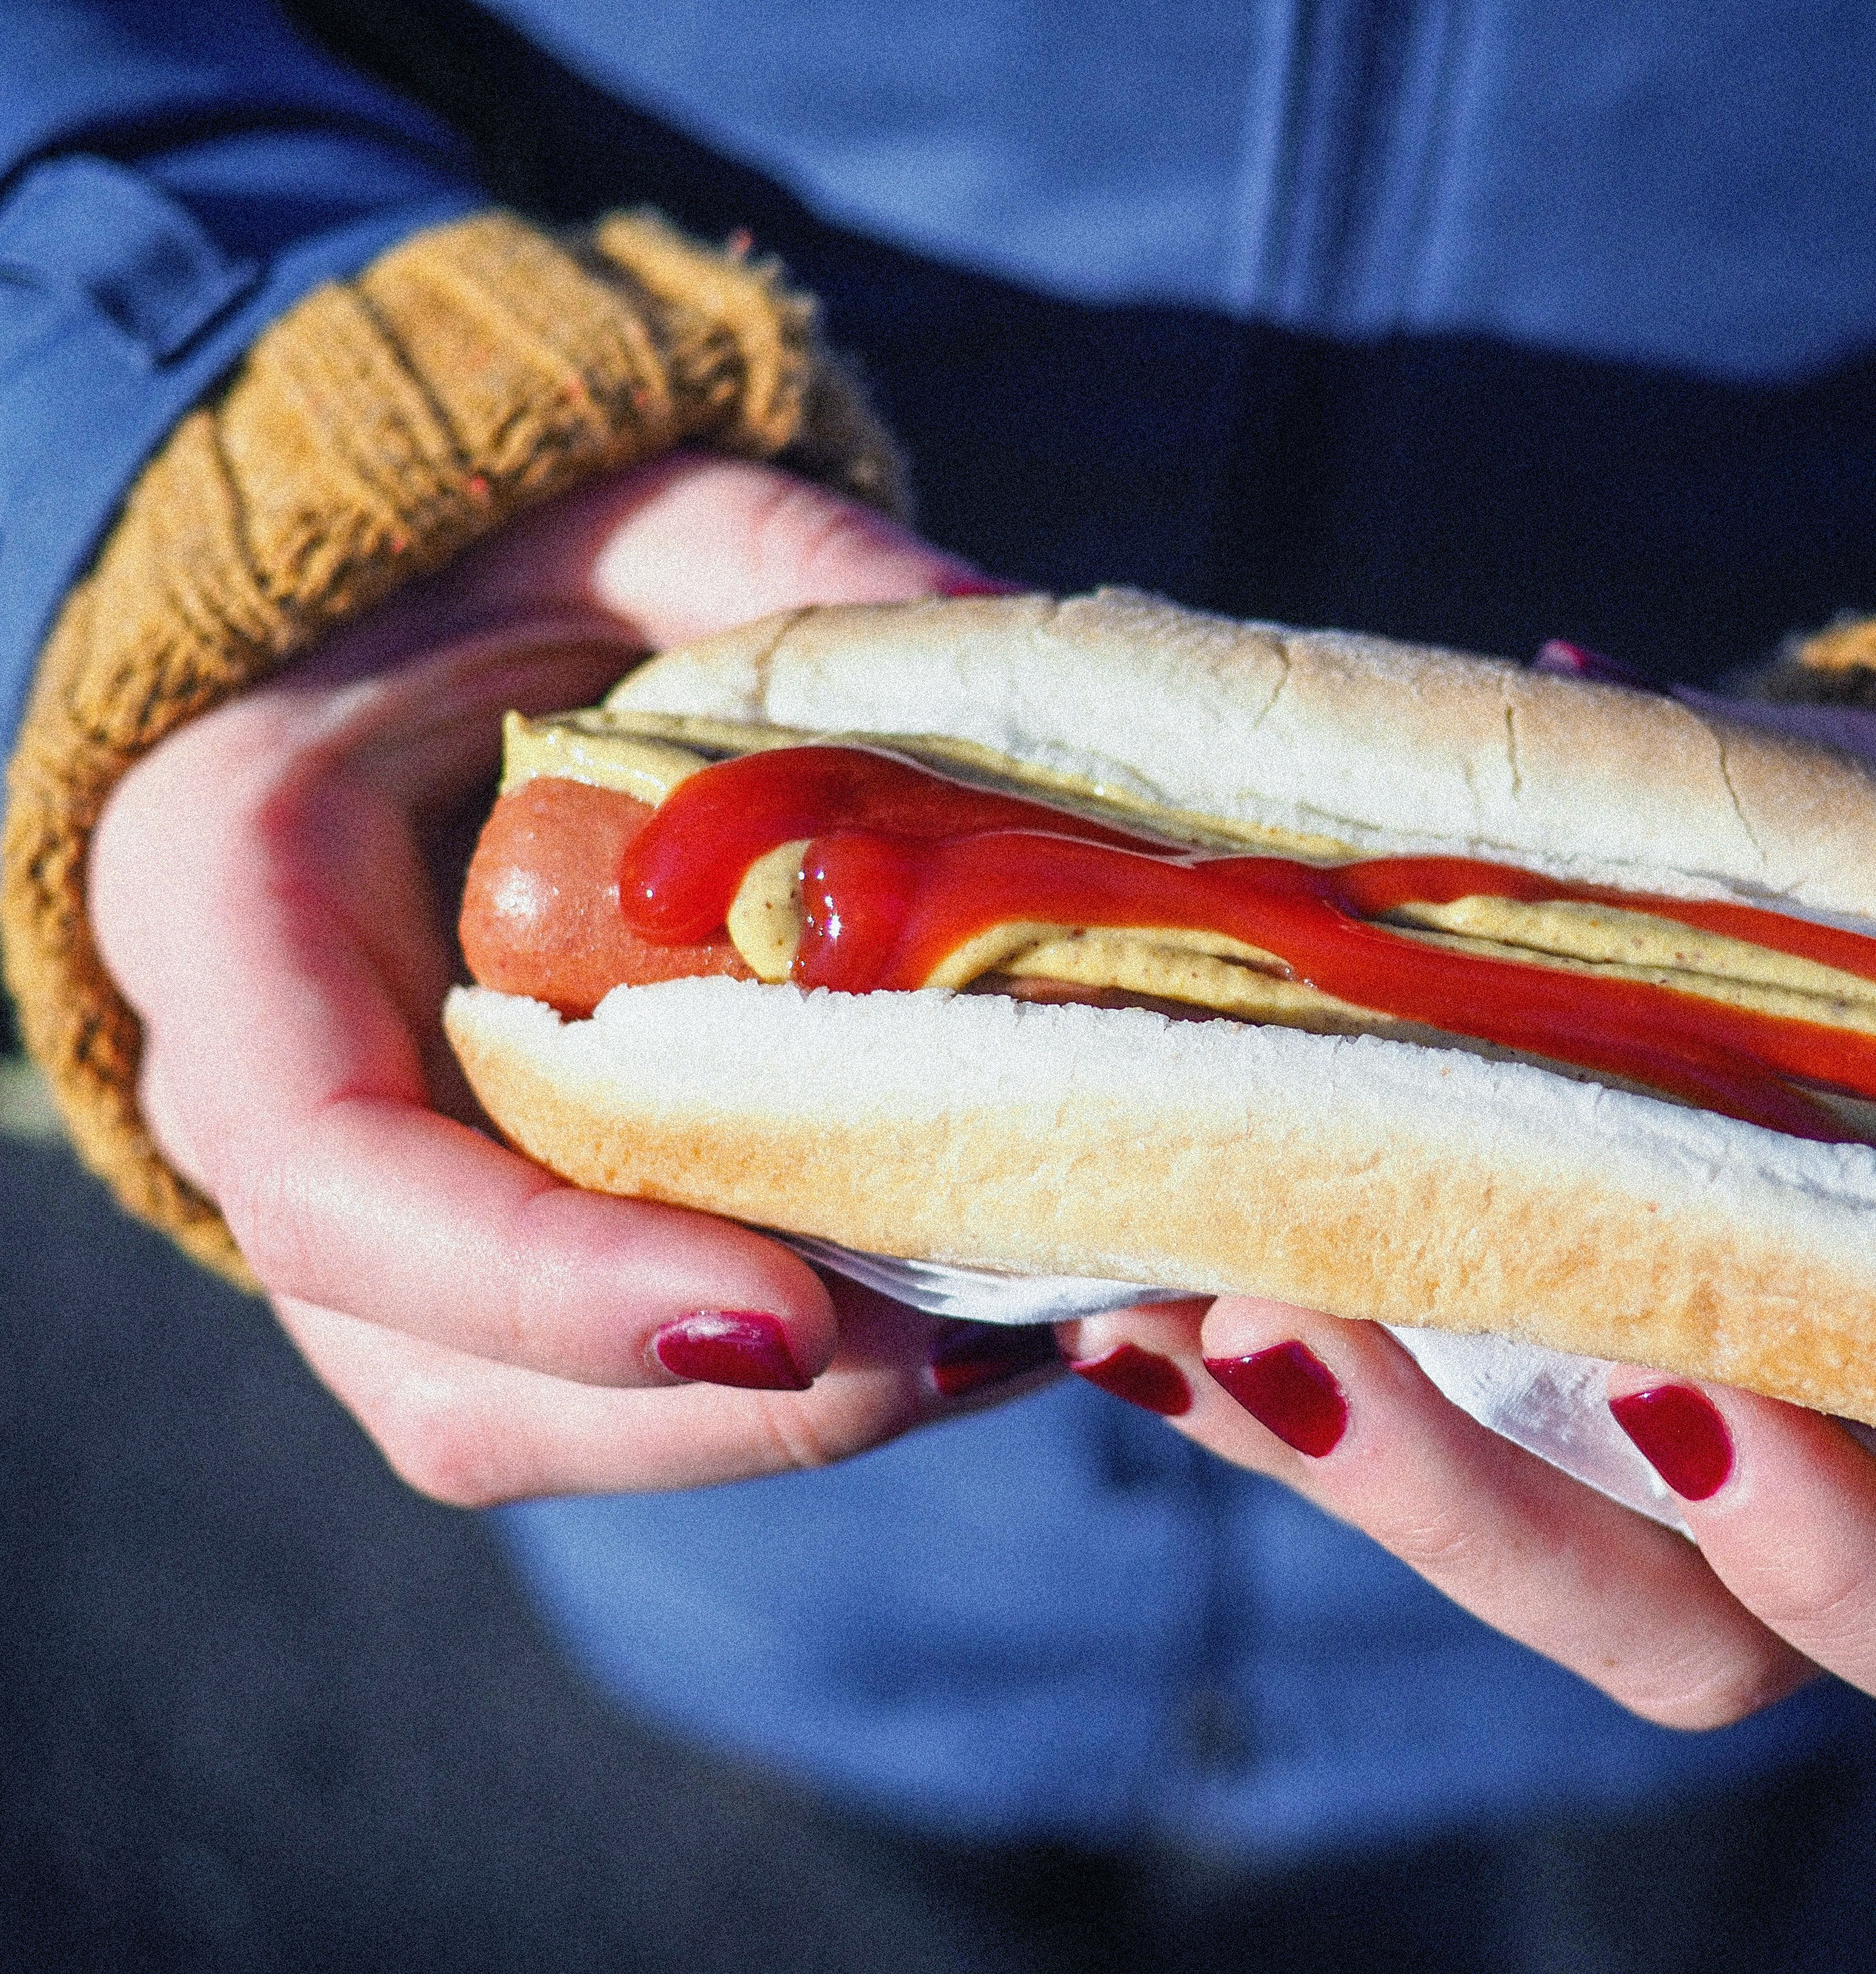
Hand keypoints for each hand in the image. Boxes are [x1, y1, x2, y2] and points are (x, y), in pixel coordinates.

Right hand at [90, 451, 1048, 1503]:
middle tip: (977, 1348)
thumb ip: (786, 568)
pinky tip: (978, 1319)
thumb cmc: (504, 560)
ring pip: (532, 1421)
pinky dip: (792, 1387)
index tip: (784, 1315)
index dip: (545, 1282)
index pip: (329, 1169)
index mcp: (228, 902)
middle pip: (440, 1367)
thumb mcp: (630, 514)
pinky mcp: (490, 1247)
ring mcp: (372, 1210)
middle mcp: (266, 1101)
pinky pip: (610, 1385)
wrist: (423, 633)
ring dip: (774, 1426)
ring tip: (1012, 1345)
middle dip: (710, 1405)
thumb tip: (1004, 643)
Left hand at [1060, 1104, 1875, 1765]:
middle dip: (1496, 1506)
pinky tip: (1146, 1255)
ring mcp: (1652, 1482)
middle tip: (1331, 1319)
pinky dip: (1261, 1360)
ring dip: (1339, 1436)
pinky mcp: (1506, 1402)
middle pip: (1676, 1639)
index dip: (1862, 1557)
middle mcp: (1839, 1538)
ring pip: (1497, 1549)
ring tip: (1195, 1271)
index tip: (1720, 1388)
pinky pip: (1376, 1432)